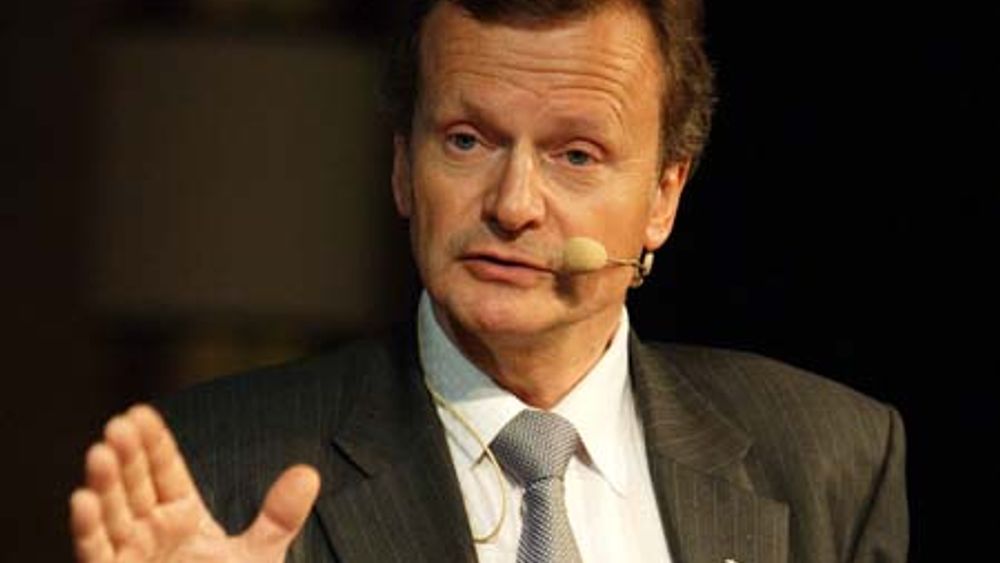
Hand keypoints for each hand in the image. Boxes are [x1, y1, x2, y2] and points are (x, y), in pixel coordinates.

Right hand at [69, 405, 320, 561]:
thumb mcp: (258, 556)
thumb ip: (279, 516)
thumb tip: (308, 472)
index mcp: (181, 516)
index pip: (164, 471)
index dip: (153, 443)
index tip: (140, 413)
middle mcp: (150, 532)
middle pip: (135, 485)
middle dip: (126, 455)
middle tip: (119, 423)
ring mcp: (130, 556)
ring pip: (112, 515)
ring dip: (103, 484)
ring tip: (99, 451)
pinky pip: (96, 552)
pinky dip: (87, 528)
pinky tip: (81, 500)